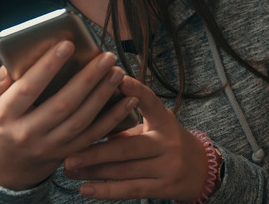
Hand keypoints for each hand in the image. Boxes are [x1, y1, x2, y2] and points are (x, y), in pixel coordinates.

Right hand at [0, 41, 139, 189]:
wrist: (3, 169)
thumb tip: (8, 67)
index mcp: (5, 116)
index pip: (28, 88)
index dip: (48, 66)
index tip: (67, 45)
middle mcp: (29, 133)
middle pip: (63, 104)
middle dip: (88, 79)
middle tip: (105, 57)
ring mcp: (51, 145)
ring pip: (82, 120)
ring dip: (103, 95)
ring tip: (117, 72)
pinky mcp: (68, 153)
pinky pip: (94, 136)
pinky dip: (114, 118)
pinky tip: (128, 100)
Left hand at [63, 75, 208, 200]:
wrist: (201, 170)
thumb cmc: (167, 142)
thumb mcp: (155, 127)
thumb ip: (128, 124)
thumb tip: (89, 119)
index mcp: (165, 121)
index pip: (151, 102)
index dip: (136, 91)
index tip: (118, 78)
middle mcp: (168, 143)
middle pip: (127, 147)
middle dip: (95, 152)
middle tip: (68, 154)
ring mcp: (167, 166)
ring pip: (124, 170)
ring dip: (93, 171)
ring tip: (68, 170)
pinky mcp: (164, 187)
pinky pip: (131, 189)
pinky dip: (107, 191)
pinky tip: (85, 190)